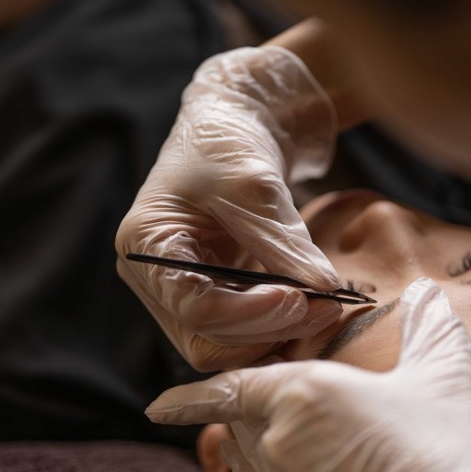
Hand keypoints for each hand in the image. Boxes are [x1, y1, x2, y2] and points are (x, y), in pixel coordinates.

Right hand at [116, 46, 342, 371]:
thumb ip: (283, 238)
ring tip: (324, 310)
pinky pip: (236, 333)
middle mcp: (152, 278)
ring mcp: (177, 292)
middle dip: (266, 331)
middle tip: (323, 310)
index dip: (248, 314)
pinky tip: (310, 310)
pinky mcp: (208, 297)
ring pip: (221, 345)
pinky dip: (273, 329)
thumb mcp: (254, 183)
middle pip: (204, 338)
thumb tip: (324, 287)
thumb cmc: (227, 142)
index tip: (300, 298)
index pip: (192, 306)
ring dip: (274, 336)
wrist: (229, 126)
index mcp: (146, 244)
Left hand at [147, 278, 470, 471]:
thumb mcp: (447, 376)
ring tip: (294, 444)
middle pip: (239, 426)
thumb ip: (430, 327)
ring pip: (250, 467)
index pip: (228, 388)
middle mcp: (277, 445)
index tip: (158, 405)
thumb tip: (429, 291)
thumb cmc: (449, 454)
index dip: (190, 395)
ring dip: (259, 451)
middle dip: (244, 415)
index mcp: (302, 395)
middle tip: (269, 408)